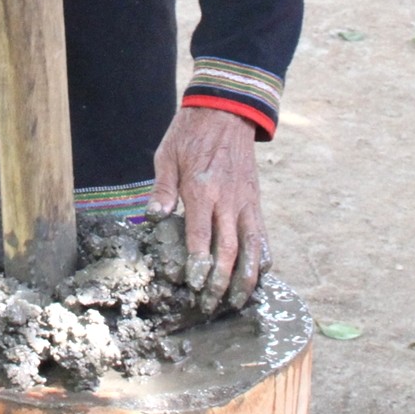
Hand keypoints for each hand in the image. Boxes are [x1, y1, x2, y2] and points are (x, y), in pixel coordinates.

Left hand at [148, 107, 268, 311]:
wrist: (226, 110)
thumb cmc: (191, 133)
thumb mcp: (167, 155)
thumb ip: (162, 189)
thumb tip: (151, 217)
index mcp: (201, 189)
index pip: (201, 236)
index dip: (199, 264)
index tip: (194, 285)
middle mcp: (227, 199)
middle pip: (228, 249)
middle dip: (220, 281)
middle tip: (210, 304)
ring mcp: (245, 201)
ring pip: (252, 247)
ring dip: (247, 277)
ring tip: (238, 300)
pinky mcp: (255, 200)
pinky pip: (261, 233)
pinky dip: (263, 256)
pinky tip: (260, 274)